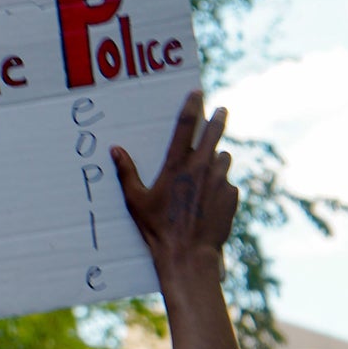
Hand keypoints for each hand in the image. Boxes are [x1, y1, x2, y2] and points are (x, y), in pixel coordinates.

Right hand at [111, 90, 237, 271]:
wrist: (189, 255)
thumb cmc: (158, 229)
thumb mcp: (136, 201)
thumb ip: (126, 173)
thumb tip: (114, 150)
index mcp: (177, 166)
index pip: (186, 126)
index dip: (192, 106)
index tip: (198, 93)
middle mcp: (202, 168)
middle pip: (214, 133)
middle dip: (218, 118)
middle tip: (222, 110)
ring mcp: (220, 182)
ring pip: (224, 158)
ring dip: (218, 160)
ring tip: (208, 172)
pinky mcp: (232, 197)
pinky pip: (228, 184)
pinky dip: (222, 187)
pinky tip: (211, 201)